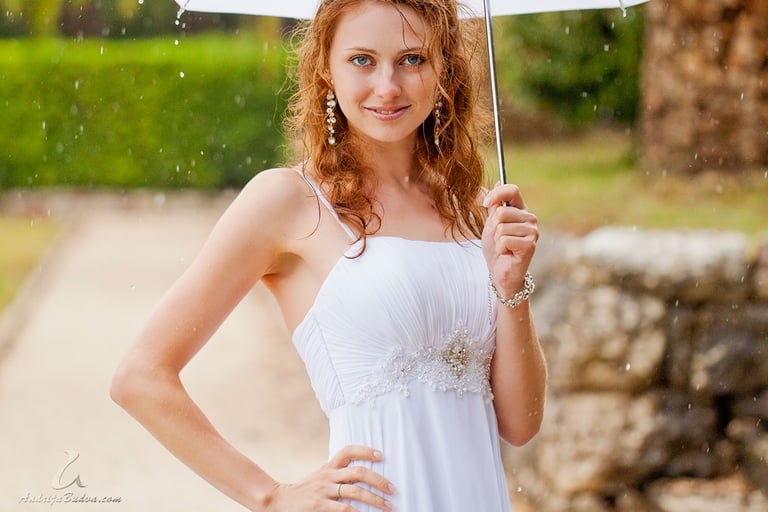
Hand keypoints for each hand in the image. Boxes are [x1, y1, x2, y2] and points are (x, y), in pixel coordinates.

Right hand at [264, 445, 394, 510]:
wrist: (279, 501)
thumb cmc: (304, 491)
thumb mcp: (319, 478)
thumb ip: (337, 475)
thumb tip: (363, 477)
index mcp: (328, 467)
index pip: (348, 451)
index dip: (366, 450)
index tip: (382, 455)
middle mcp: (327, 476)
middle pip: (358, 472)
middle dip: (379, 480)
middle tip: (393, 489)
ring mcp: (324, 491)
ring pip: (355, 492)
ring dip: (375, 499)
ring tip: (388, 506)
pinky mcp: (320, 507)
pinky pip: (345, 510)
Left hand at [482, 182, 538, 296]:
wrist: (500, 271)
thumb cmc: (496, 248)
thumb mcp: (491, 224)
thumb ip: (495, 206)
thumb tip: (499, 182)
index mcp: (521, 210)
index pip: (512, 190)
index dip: (496, 194)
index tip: (485, 203)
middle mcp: (530, 218)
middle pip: (502, 212)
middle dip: (494, 228)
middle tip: (499, 239)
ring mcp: (532, 231)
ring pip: (502, 228)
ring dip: (497, 240)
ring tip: (503, 247)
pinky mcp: (530, 245)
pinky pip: (504, 240)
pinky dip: (500, 248)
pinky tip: (507, 253)